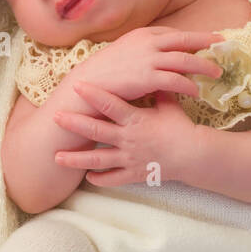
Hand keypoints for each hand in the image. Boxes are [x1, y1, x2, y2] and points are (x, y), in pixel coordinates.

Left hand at [53, 86, 195, 185]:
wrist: (195, 155)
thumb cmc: (181, 128)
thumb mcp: (169, 106)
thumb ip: (156, 91)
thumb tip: (152, 72)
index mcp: (135, 119)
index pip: (111, 105)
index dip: (94, 95)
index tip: (77, 85)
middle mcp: (128, 139)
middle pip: (96, 131)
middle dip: (74, 124)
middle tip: (56, 117)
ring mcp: (129, 158)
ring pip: (97, 159)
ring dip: (76, 159)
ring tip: (57, 158)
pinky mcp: (134, 174)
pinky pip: (113, 179)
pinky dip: (99, 179)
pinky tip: (87, 177)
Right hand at [67, 26, 222, 103]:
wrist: (86, 87)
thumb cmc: (104, 72)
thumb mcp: (123, 52)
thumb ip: (142, 50)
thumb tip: (159, 54)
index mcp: (142, 34)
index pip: (173, 33)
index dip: (191, 37)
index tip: (205, 40)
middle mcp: (148, 43)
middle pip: (185, 41)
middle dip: (205, 42)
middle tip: (221, 45)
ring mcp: (149, 59)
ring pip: (186, 60)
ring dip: (204, 67)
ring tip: (216, 73)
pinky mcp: (148, 78)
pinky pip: (177, 81)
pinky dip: (189, 86)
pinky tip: (196, 92)